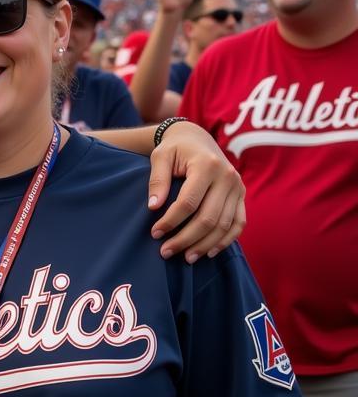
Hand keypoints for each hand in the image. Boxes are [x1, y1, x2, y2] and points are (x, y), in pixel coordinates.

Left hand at [146, 121, 244, 262]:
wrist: (196, 139)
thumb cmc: (174, 149)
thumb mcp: (160, 157)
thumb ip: (157, 180)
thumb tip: (154, 207)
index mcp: (206, 165)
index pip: (188, 202)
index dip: (171, 221)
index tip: (155, 233)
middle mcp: (227, 176)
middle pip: (208, 218)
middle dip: (186, 239)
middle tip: (166, 252)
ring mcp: (238, 187)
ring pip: (224, 225)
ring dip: (204, 245)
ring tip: (186, 258)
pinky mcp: (241, 196)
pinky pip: (238, 223)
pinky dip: (226, 240)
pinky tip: (208, 252)